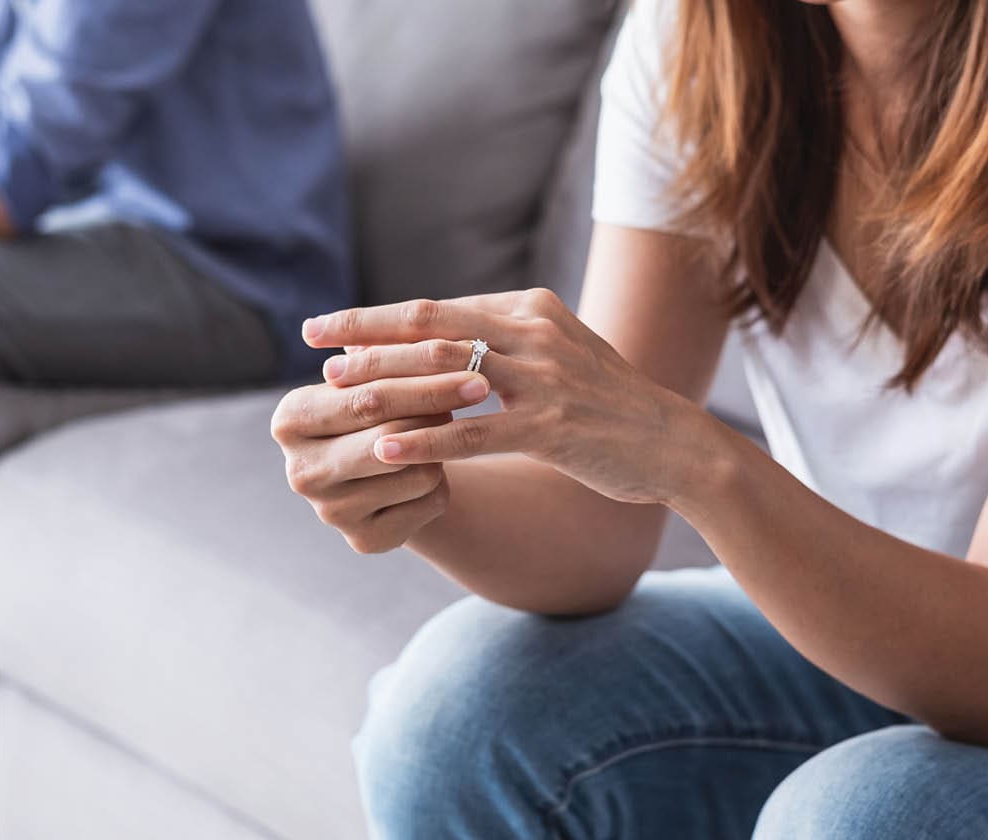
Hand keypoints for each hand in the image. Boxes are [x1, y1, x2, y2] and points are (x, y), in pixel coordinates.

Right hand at [270, 364, 492, 552]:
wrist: (383, 470)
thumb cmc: (377, 408)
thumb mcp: (372, 377)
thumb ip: (388, 355)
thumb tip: (430, 328)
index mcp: (290, 418)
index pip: (364, 392)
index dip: (420, 373)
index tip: (470, 354)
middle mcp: (300, 471)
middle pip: (387, 432)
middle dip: (440, 403)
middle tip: (484, 384)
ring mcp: (329, 511)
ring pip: (415, 470)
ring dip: (444, 446)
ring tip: (445, 430)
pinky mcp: (364, 540)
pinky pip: (427, 502)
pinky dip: (444, 482)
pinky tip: (436, 471)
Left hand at [301, 288, 711, 505]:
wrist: (673, 443)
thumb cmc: (607, 402)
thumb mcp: (558, 352)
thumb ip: (505, 340)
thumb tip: (444, 338)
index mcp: (530, 309)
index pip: (437, 308)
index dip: (377, 317)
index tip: (328, 326)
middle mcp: (534, 333)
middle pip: (431, 327)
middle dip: (366, 334)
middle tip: (314, 343)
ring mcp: (545, 380)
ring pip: (446, 375)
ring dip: (386, 383)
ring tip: (336, 394)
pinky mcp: (552, 428)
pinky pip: (475, 435)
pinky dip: (427, 441)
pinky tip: (386, 449)